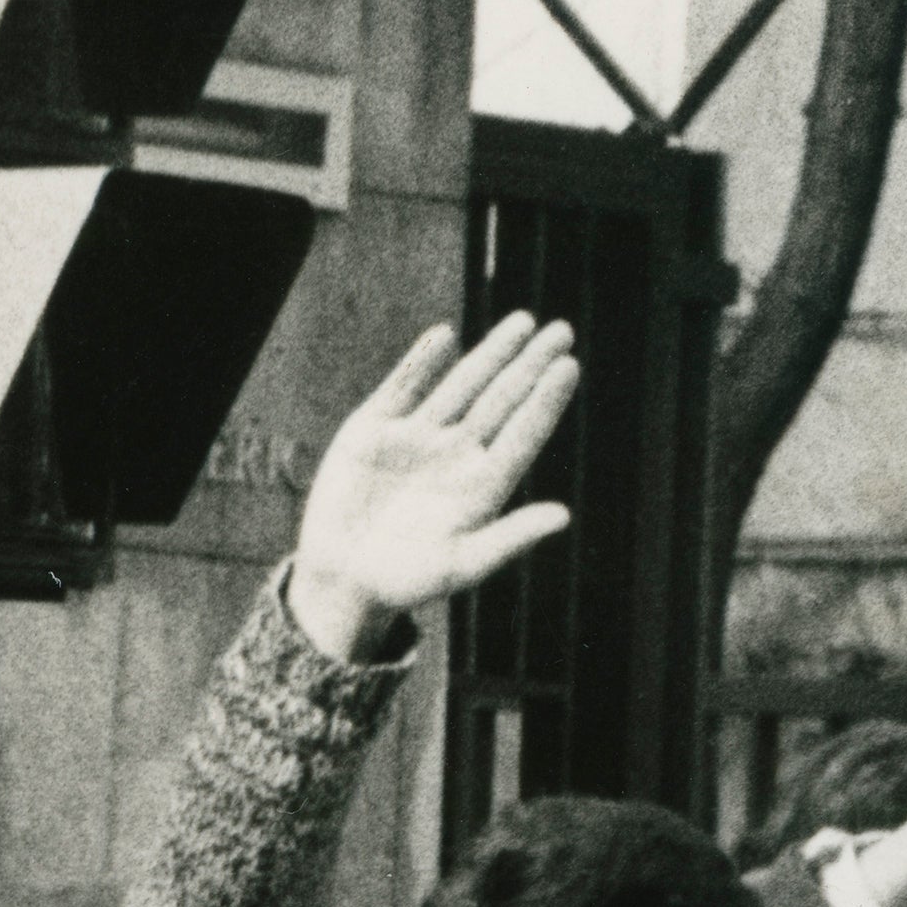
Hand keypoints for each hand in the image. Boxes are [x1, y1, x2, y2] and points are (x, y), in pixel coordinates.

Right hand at [285, 315, 577, 662]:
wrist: (338, 582)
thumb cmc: (403, 583)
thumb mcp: (459, 566)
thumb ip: (508, 540)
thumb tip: (564, 516)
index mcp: (483, 483)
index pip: (524, 432)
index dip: (546, 400)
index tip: (568, 365)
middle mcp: (456, 454)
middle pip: (501, 400)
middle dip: (529, 365)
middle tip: (561, 330)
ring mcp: (416, 438)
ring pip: (461, 386)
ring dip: (491, 354)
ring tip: (522, 323)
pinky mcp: (372, 431)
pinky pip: (402, 388)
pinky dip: (421, 363)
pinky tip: (444, 337)